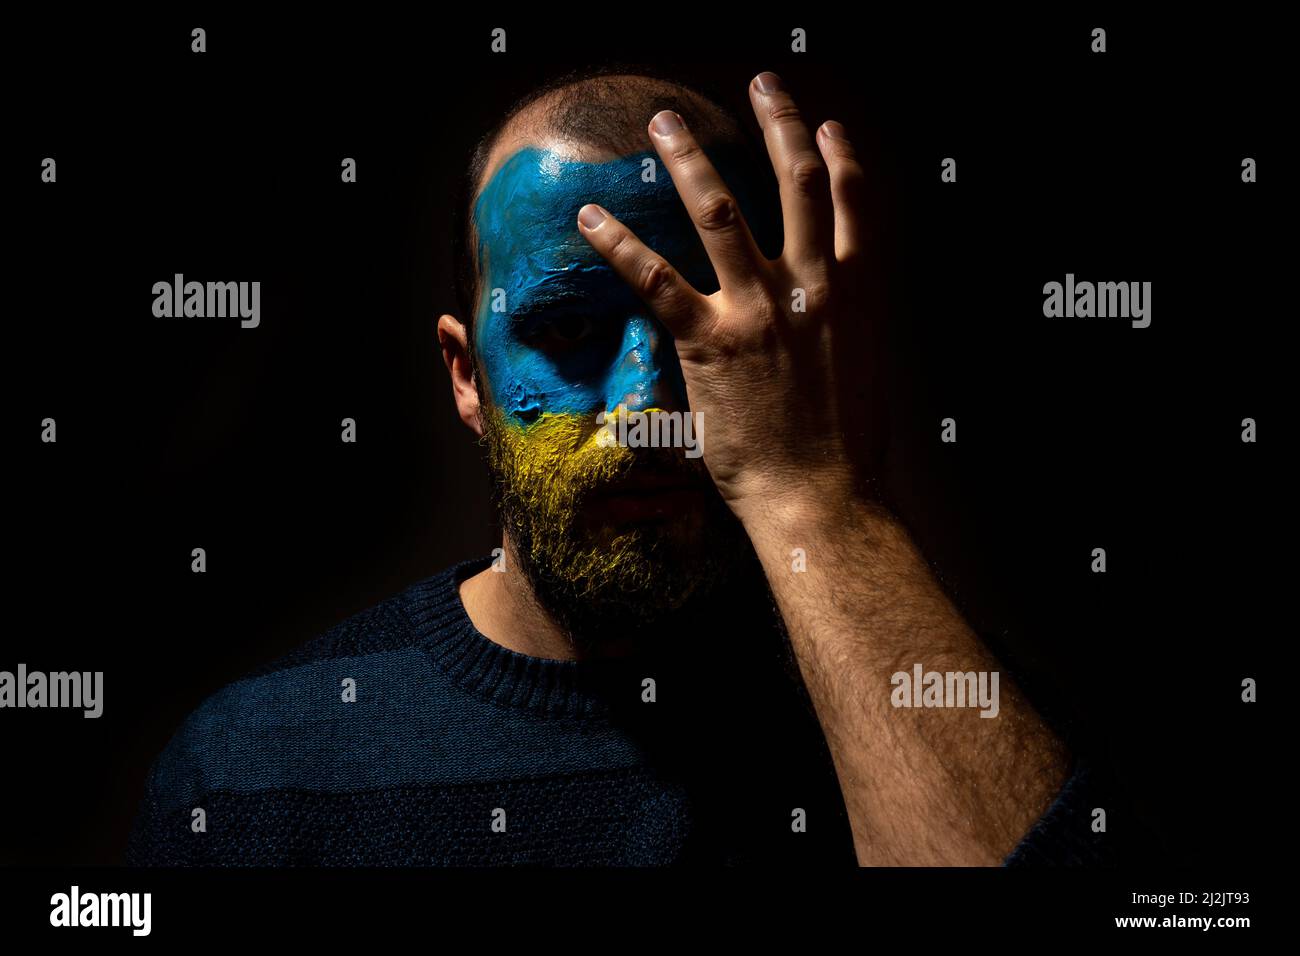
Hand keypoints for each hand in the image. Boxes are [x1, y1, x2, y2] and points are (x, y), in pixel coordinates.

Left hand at [577, 70, 883, 525]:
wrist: (823, 498)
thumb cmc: (846, 451)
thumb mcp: (862, 373)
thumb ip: (845, 329)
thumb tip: (829, 316)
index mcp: (856, 293)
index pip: (854, 201)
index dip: (840, 154)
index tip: (826, 125)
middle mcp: (812, 286)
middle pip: (797, 182)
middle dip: (780, 122)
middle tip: (763, 84)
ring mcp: (759, 309)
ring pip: (721, 210)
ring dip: (691, 158)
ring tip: (665, 124)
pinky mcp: (709, 341)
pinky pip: (656, 278)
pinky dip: (620, 245)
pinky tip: (591, 219)